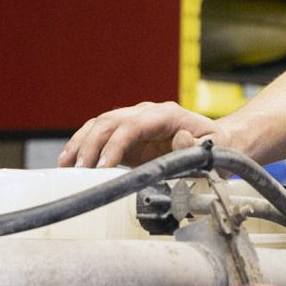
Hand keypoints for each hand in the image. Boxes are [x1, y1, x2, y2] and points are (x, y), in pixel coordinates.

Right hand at [57, 101, 230, 167]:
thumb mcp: (215, 149)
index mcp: (167, 115)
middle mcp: (147, 114)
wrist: (220, 144)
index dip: (115, 144)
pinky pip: (100, 137)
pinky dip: (83, 147)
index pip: (133, 125)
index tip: (103, 166)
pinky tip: (70, 163)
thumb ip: (196, 147)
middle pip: (110, 121)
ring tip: (66, 166)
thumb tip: (179, 140)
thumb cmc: (218, 148)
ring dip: (81, 144)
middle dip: (92, 145)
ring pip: (100, 125)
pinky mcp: (128, 138)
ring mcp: (135, 123)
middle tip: (79, 171)